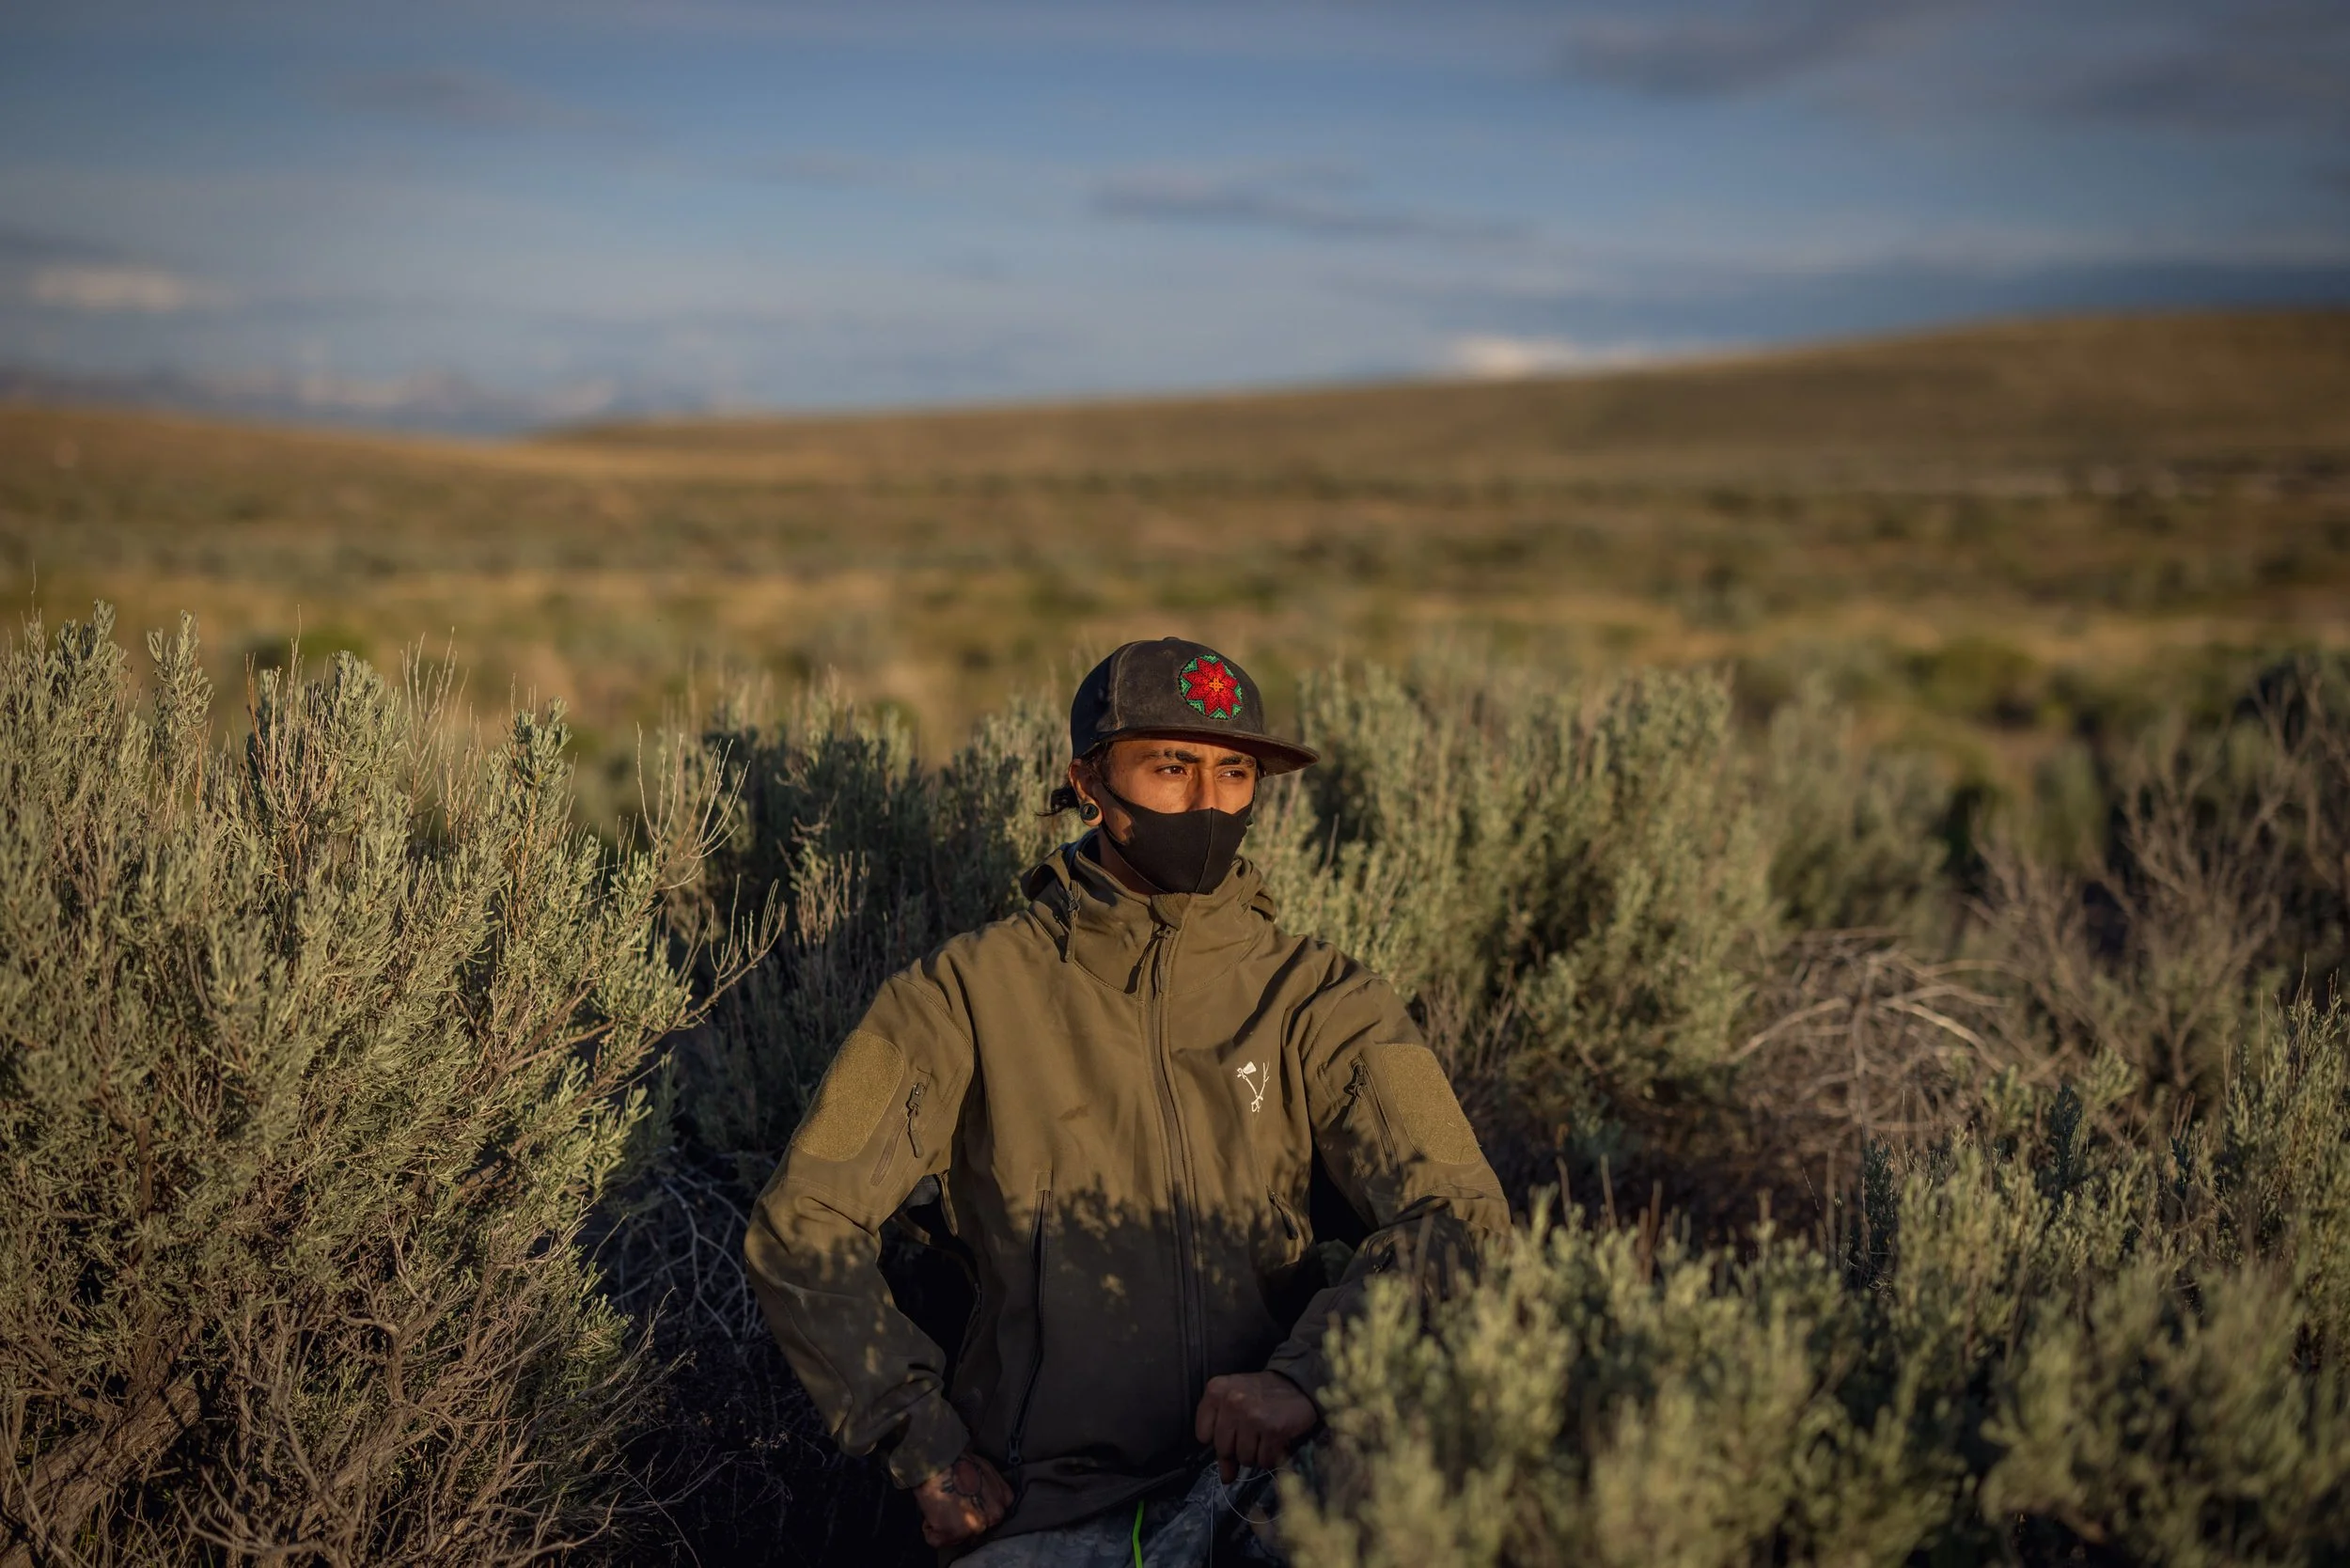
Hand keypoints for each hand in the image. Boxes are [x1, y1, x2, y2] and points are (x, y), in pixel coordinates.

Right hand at [912, 1450, 1012, 1547]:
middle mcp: (993, 1517)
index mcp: (1003, 1501)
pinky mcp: (953, 1533)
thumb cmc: (959, 1461)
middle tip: (950, 1502)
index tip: (965, 1502)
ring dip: (944, 1525)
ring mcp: (974, 1527)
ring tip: (940, 1503)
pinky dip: (929, 1529)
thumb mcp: (988, 1471)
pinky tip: (931, 1511)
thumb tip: (982, 1498)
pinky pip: (936, 1540)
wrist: (940, 1460)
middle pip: (975, 1528)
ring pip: (956, 1537)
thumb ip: (992, 1490)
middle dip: (961, 1520)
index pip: (990, 1516)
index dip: (974, 1510)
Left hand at [1194, 1371, 1319, 1483]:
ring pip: (1244, 1458)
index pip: (1203, 1434)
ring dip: (1256, 1453)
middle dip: (1238, 1449)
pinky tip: (1275, 1440)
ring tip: (1264, 1435)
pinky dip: (1271, 1456)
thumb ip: (1223, 1437)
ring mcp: (1253, 1416)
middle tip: (1252, 1434)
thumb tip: (1225, 1477)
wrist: (1298, 1385)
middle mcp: (1232, 1401)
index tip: (1232, 1432)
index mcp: (1216, 1390)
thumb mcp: (1235, 1405)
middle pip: (1223, 1450)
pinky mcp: (1273, 1429)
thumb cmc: (1261, 1396)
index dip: (1218, 1439)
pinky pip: (1264, 1460)